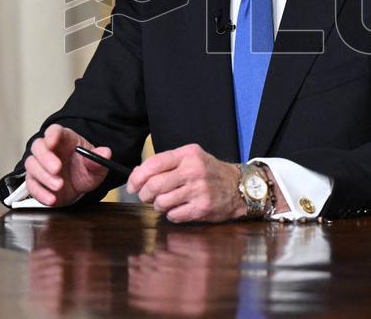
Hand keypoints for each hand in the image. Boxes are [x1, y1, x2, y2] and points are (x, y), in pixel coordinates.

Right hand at [24, 124, 110, 206]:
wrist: (81, 187)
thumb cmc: (86, 169)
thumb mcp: (97, 166)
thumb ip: (98, 159)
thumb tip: (106, 153)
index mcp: (64, 139)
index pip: (54, 131)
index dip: (51, 134)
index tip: (53, 142)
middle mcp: (49, 150)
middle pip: (38, 146)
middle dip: (45, 157)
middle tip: (57, 169)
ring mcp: (40, 165)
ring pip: (32, 165)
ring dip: (44, 176)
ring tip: (59, 185)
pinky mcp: (35, 181)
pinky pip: (31, 185)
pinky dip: (40, 193)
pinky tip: (52, 198)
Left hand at [126, 144, 245, 222]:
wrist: (238, 187)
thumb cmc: (209, 172)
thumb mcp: (190, 158)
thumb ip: (165, 163)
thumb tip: (136, 174)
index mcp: (188, 154)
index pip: (153, 164)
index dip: (137, 177)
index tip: (132, 186)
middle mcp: (193, 170)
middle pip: (154, 186)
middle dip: (145, 195)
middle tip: (147, 197)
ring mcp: (198, 190)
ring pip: (161, 203)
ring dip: (159, 206)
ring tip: (167, 202)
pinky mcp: (202, 208)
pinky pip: (174, 215)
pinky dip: (172, 214)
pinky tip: (180, 208)